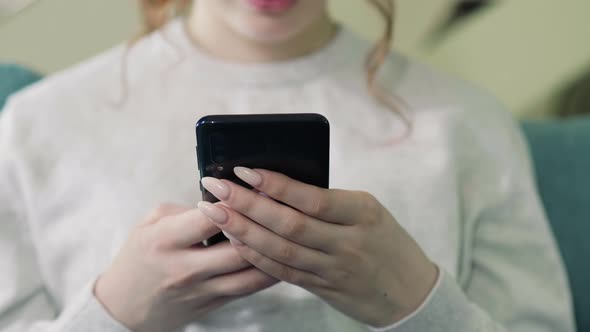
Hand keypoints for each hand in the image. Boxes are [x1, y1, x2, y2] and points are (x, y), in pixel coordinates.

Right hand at [94, 203, 277, 331]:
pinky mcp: (214, 304)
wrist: (125, 307)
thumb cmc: (139, 257)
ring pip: (251, 273)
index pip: (210, 218)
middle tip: (280, 203)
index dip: (235, 199)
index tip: (252, 184)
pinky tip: (282, 253)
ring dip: (274, 250)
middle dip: (263, 223)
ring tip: (289, 230)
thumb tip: (221, 201)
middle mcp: (186, 268)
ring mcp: (202, 290)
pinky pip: (250, 288)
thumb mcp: (149, 224)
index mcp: (165, 241)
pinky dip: (269, 270)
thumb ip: (185, 210)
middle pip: (238, 248)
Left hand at [197, 168, 437, 326]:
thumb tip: (276, 186)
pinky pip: (282, 272)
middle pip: (288, 224)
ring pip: (279, 250)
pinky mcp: (322, 287)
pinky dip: (255, 255)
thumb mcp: (368, 212)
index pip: (312, 199)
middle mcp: (347, 243)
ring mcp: (333, 269)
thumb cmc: (387, 241)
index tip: (244, 170)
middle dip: (246, 204)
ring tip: (216, 212)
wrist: (409, 293)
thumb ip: (329, 201)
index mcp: (362, 213)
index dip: (275, 185)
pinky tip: (235, 240)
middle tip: (215, 188)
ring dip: (243, 230)